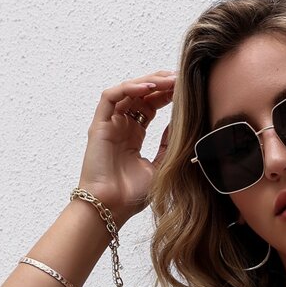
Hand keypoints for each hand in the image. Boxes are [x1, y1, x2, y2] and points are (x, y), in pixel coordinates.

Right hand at [76, 69, 179, 224]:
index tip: (185, 90)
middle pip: (140, 94)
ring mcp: (110, 124)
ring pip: (127, 90)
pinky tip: (149, 88)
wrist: (111, 208)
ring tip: (169, 80)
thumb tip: (183, 124)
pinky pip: (111, 97)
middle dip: (161, 83)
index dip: (167, 95)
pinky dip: (129, 87)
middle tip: (181, 78)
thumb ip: (169, 145)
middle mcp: (121, 125)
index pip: (150, 105)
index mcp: (134, 135)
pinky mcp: (99, 124)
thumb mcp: (161, 166)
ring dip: (149, 82)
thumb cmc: (131, 195)